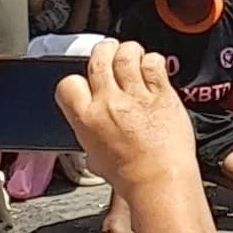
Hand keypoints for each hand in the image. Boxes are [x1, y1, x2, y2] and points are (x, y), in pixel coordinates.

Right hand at [53, 41, 202, 209]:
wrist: (160, 181)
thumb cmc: (130, 175)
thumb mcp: (94, 154)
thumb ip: (90, 130)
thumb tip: (92, 123)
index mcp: (86, 119)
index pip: (69, 82)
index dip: (76, 78)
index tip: (86, 79)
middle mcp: (109, 103)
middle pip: (99, 59)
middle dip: (104, 50)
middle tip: (110, 52)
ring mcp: (136, 96)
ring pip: (127, 55)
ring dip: (129, 50)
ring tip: (132, 54)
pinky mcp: (163, 94)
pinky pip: (154, 64)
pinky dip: (152, 60)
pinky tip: (152, 67)